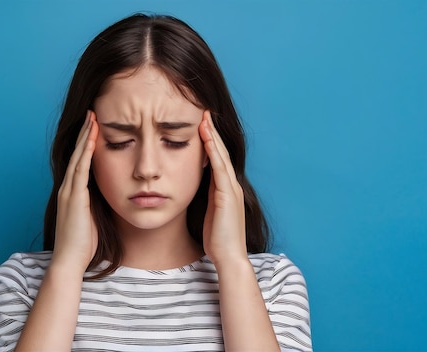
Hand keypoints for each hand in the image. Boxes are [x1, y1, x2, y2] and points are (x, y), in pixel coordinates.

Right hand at [52, 110, 99, 271]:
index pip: (80, 161)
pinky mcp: (74, 197)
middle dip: (86, 133)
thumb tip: (112, 192)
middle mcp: (68, 188)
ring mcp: (69, 191)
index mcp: (73, 192)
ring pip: (78, 157)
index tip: (95, 126)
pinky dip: (86, 153)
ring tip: (93, 117)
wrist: (70, 260)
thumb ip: (98, 202)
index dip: (87, 142)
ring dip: (86, 136)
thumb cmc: (84, 243)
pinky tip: (92, 139)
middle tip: (92, 112)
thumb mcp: (94, 217)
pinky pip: (81, 170)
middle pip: (78, 153)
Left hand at [199, 110, 247, 265]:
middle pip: (220, 152)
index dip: (210, 141)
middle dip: (212, 132)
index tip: (201, 125)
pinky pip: (219, 168)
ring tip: (204, 118)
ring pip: (221, 156)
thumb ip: (207, 199)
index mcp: (225, 190)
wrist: (229, 257)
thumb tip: (195, 189)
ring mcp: (231, 189)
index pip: (217, 159)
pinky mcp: (227, 195)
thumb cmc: (217, 240)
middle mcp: (231, 186)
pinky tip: (206, 138)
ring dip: (212, 136)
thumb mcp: (210, 214)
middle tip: (204, 112)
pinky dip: (213, 151)